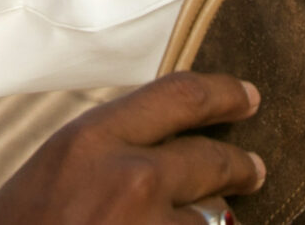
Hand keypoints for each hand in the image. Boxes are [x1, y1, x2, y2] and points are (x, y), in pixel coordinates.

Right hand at [0, 72, 265, 224]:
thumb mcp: (54, 172)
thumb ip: (106, 152)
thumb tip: (159, 145)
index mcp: (93, 140)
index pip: (179, 96)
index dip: (223, 93)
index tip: (248, 96)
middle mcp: (131, 177)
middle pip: (210, 159)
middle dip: (238, 166)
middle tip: (251, 170)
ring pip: (213, 218)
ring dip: (211, 222)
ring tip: (211, 222)